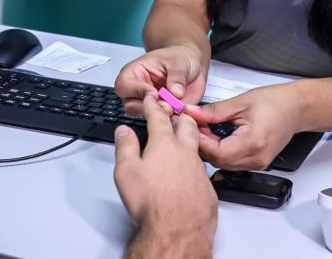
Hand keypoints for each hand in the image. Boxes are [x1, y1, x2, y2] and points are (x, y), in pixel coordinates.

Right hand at [114, 44, 208, 116]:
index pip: (124, 85)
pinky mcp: (163, 114)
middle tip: (167, 105)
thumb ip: (177, 76)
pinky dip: (172, 121)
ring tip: (176, 108)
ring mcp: (150, 104)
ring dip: (161, 116)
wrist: (193, 66)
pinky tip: (182, 114)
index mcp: (136, 73)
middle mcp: (139, 91)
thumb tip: (175, 92)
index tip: (154, 92)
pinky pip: (162, 124)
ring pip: (145, 117)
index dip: (137, 91)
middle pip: (131, 106)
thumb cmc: (179, 57)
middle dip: (149, 108)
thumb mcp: (179, 61)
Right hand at [114, 95, 216, 257]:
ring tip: (181, 142)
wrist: (177, 231)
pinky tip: (186, 176)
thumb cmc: (152, 202)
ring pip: (196, 148)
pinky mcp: (207, 189)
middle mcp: (186, 153)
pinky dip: (193, 167)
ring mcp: (199, 171)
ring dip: (189, 141)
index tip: (152, 100)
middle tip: (174, 114)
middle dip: (180, 116)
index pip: (159, 118)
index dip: (154, 106)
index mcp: (165, 145)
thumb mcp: (126, 171)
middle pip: (187, 126)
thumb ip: (125, 147)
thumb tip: (124, 131)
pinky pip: (201, 171)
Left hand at [184, 84, 300, 170]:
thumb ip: (213, 111)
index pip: (216, 153)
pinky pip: (233, 162)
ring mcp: (258, 163)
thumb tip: (192, 113)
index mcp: (253, 142)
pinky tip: (219, 136)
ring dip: (212, 148)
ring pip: (224, 164)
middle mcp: (256, 158)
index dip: (199, 140)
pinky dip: (222, 151)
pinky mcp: (257, 162)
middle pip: (218, 161)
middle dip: (203, 144)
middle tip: (196, 125)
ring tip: (207, 129)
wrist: (297, 108)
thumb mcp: (240, 102)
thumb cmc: (276, 102)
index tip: (190, 125)